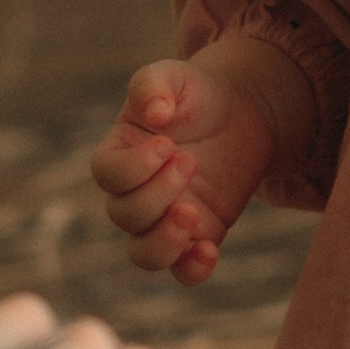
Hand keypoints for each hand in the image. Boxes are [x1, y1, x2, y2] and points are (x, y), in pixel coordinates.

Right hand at [94, 43, 290, 286]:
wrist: (243, 115)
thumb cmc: (199, 94)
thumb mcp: (177, 76)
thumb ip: (155, 84)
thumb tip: (154, 113)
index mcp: (120, 154)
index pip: (107, 174)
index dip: (134, 166)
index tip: (168, 143)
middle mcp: (135, 194)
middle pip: (124, 215)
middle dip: (158, 193)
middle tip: (191, 160)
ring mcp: (164, 220)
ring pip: (143, 254)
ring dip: (165, 241)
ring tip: (193, 213)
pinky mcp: (196, 237)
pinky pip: (182, 272)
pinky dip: (191, 269)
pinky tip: (210, 250)